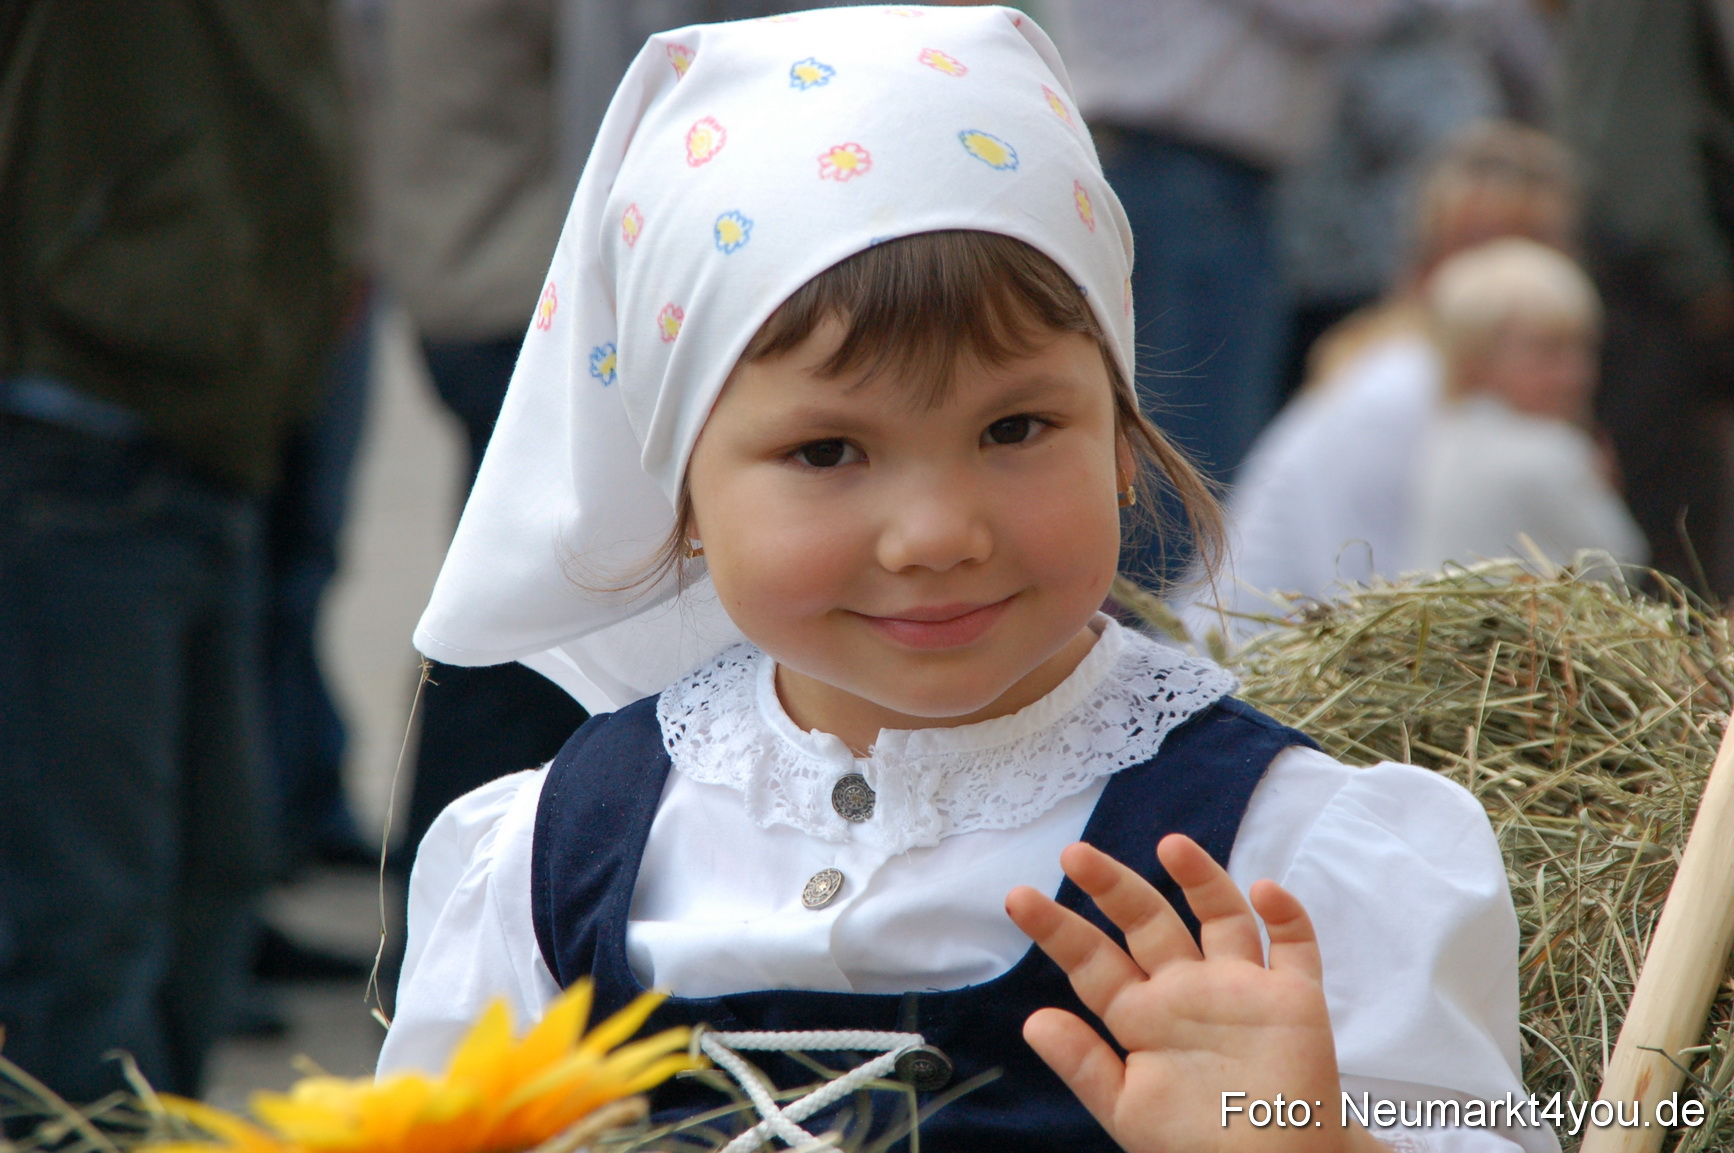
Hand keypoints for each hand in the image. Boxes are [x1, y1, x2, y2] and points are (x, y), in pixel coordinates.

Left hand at [1005, 835, 1386, 1152]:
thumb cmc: (1195, 1145)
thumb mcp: (1127, 1110)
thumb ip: (1084, 1065)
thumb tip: (1033, 1021)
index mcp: (1142, 1016)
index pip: (1093, 962)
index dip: (1057, 929)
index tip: (1018, 898)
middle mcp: (1187, 990)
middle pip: (1147, 923)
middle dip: (1112, 887)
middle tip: (1074, 853)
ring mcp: (1239, 989)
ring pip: (1220, 917)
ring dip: (1201, 879)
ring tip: (1171, 845)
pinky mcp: (1293, 999)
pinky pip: (1294, 947)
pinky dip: (1286, 916)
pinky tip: (1264, 891)